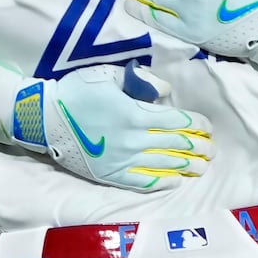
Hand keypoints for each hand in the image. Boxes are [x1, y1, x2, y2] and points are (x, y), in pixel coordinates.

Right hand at [10, 61, 214, 191]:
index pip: (176, 122)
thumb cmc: (76, 92)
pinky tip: (176, 181)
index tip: (208, 126)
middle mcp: (133, 141)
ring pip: (164, 165)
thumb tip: (166, 92)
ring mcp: (123, 161)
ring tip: (202, 167)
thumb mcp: (108, 76)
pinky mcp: (112, 175)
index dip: (196, 124)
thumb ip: (141, 82)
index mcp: (135, 114)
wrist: (45, 119)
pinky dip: (163, 181)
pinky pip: (143, 182)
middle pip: (175, 145)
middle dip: (197, 147)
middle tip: (212, 150)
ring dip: (187, 166)